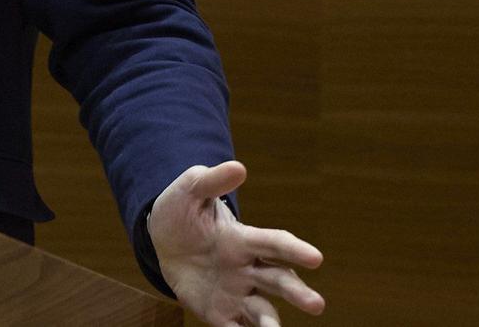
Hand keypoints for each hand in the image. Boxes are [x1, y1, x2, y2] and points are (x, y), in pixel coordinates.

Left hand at [147, 160, 323, 325]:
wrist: (162, 240)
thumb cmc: (183, 211)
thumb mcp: (191, 190)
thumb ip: (212, 181)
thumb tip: (238, 167)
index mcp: (242, 239)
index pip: (273, 244)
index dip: (294, 250)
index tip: (316, 258)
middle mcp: (247, 269)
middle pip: (278, 281)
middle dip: (297, 292)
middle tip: (316, 304)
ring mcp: (236, 293)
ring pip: (263, 313)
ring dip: (271, 326)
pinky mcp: (220, 313)